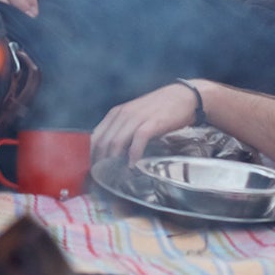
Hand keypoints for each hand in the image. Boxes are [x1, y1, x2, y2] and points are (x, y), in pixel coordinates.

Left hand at [89, 81, 203, 165]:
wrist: (182, 96)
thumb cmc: (158, 109)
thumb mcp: (134, 116)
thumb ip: (123, 129)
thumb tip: (113, 152)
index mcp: (116, 113)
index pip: (96, 136)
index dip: (92, 155)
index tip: (95, 169)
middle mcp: (123, 114)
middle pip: (103, 141)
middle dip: (101, 161)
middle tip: (104, 178)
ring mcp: (137, 118)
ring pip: (116, 141)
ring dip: (114, 161)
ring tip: (115, 176)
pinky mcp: (152, 123)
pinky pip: (138, 140)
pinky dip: (134, 155)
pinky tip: (133, 166)